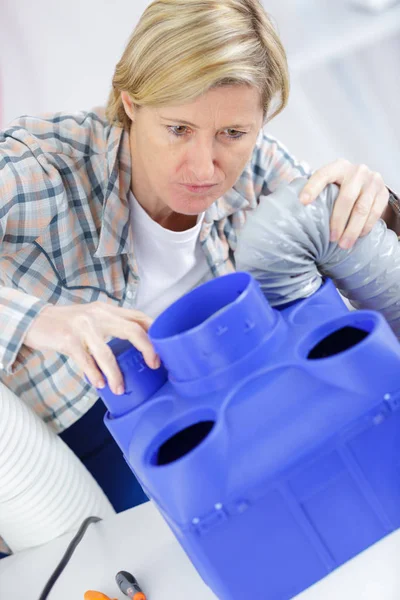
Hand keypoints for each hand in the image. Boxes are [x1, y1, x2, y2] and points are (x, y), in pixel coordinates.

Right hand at [23, 302, 158, 394]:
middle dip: (147, 349)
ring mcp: (83, 325)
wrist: (34, 319)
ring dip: (115, 374)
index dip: (155, 332)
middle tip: (154, 365)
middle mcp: (99, 314)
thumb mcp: (93, 318)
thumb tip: (137, 345)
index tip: (163, 350)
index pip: (139, 316)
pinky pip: (85, 359)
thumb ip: (112, 326)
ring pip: (107, 352)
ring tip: (119, 388)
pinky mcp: (67, 338)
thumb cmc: (68, 323)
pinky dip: (94, 374)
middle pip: (132, 330)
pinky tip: (99, 384)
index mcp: (108, 310)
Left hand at [299, 159, 388, 248]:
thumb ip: (317, 191)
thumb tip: (293, 207)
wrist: (368, 182)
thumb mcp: (330, 183)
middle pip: (346, 198)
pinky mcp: (383, 192)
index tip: (302, 202)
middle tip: (331, 238)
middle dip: (337, 221)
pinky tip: (358, 236)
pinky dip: (365, 227)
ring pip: (362, 208)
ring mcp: (372, 181)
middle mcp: (357, 171)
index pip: (323, 175)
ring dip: (352, 229)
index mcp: (338, 167)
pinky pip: (375, 212)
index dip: (312, 188)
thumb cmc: (341, 186)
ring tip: (343, 244)